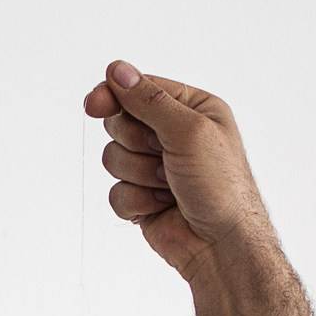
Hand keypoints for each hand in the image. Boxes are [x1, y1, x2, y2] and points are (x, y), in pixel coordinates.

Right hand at [84, 61, 269, 281]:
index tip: (94, 104)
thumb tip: (118, 71)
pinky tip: (161, 207)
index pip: (138, 90)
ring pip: (113, 159)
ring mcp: (154, 167)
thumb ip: (149, 101)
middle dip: (136, 144)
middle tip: (163, 156)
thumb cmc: (221, 186)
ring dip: (138, 175)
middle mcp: (171, 135)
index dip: (114, 95)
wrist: (220, 244)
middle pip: (119, 124)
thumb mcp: (189, 131)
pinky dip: (135, 201)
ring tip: (168, 186)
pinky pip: (114, 191)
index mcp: (191, 109)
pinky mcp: (141, 197)